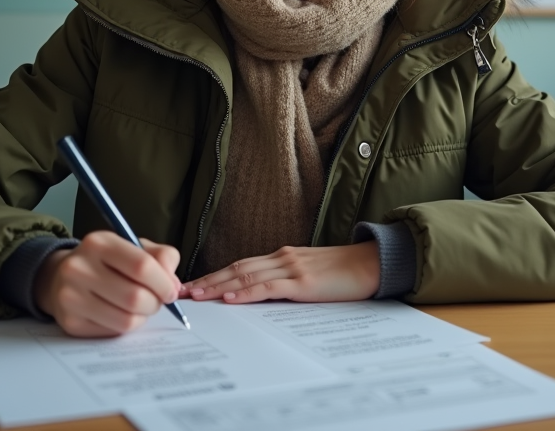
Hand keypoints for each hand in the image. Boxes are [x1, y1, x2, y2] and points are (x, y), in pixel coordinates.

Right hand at [33, 231, 181, 336]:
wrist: (61, 276)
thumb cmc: (108, 262)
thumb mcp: (134, 247)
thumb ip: (162, 257)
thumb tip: (173, 285)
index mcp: (99, 243)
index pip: (141, 266)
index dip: (163, 283)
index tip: (171, 291)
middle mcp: (79, 268)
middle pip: (135, 297)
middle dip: (155, 303)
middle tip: (156, 301)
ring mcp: (70, 297)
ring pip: (126, 320)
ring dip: (142, 317)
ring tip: (140, 308)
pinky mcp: (70, 322)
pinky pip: (112, 332)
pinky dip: (125, 326)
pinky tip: (120, 314)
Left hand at [186, 242, 379, 303]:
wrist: (372, 264)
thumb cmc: (344, 272)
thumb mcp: (311, 273)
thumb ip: (287, 279)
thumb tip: (263, 293)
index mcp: (283, 256)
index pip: (241, 264)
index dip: (216, 274)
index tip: (194, 284)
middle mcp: (282, 258)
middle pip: (236, 267)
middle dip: (208, 280)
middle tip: (182, 291)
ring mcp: (292, 268)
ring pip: (246, 275)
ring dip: (218, 286)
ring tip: (197, 295)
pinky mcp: (303, 282)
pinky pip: (268, 287)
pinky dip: (246, 292)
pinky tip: (230, 297)